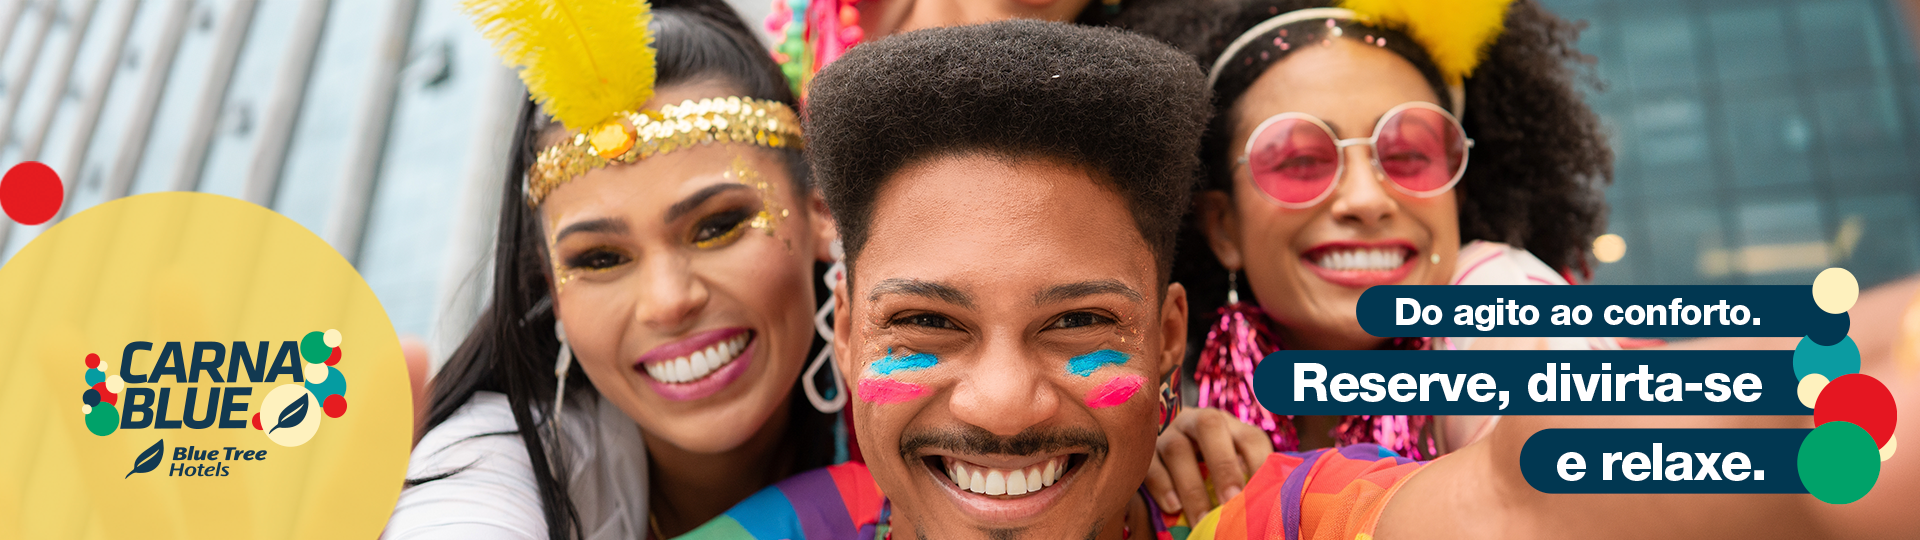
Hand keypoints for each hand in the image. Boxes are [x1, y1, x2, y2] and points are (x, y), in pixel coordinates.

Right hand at [1146, 407, 1273, 524]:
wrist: (1165, 462)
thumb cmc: (1209, 473)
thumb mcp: (1231, 472)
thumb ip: (1247, 482)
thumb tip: (1270, 509)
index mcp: (1230, 427)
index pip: (1250, 437)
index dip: (1260, 464)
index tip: (1266, 497)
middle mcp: (1198, 422)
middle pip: (1210, 425)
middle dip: (1223, 465)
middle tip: (1232, 501)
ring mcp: (1168, 434)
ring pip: (1177, 448)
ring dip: (1192, 487)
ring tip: (1203, 519)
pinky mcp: (1144, 452)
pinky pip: (1149, 464)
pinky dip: (1162, 486)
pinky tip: (1173, 508)